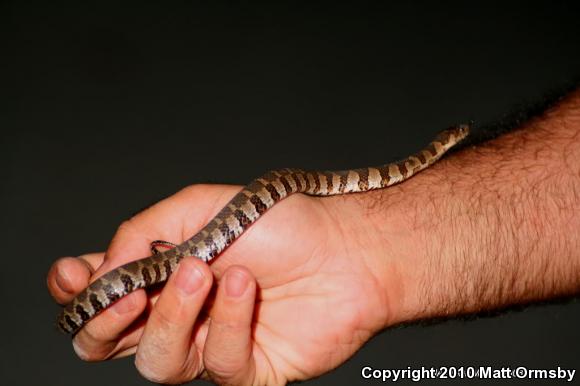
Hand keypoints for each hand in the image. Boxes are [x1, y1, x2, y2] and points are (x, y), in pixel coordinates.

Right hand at [47, 184, 399, 384]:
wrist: (346, 249)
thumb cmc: (279, 223)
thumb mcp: (198, 207)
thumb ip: (141, 233)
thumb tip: (97, 270)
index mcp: (162, 272)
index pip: (100, 294)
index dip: (77, 292)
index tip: (74, 276)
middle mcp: (179, 313)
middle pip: (108, 344)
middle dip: (106, 322)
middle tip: (129, 292)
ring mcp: (210, 346)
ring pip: (157, 362)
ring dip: (174, 316)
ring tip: (205, 272)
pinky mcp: (246, 371)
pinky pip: (219, 367)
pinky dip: (229, 322)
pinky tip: (248, 287)